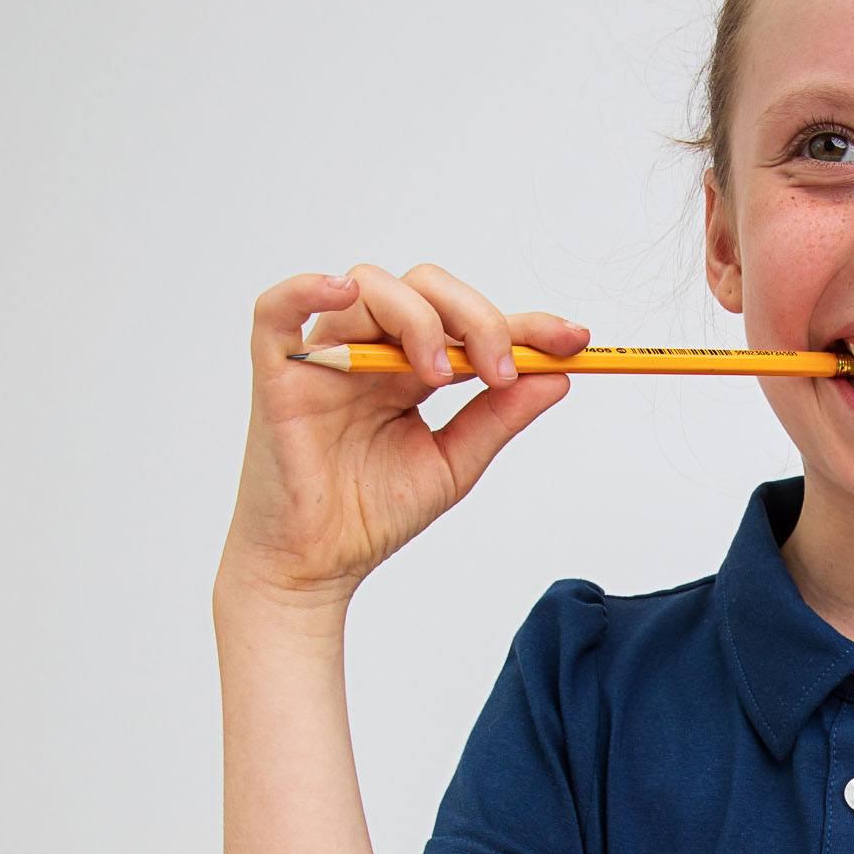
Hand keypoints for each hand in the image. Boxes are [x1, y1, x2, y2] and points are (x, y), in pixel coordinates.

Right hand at [217, 263, 589, 605]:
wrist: (316, 566)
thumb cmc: (371, 514)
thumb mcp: (455, 464)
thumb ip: (500, 418)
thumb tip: (558, 377)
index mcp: (412, 369)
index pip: (471, 324)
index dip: (526, 324)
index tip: (576, 340)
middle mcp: (370, 352)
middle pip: (425, 287)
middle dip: (477, 317)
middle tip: (500, 370)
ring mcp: (324, 358)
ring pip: (370, 287)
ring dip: (419, 319)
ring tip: (439, 376)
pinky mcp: (277, 374)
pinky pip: (277, 310)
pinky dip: (306, 289)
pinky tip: (341, 293)